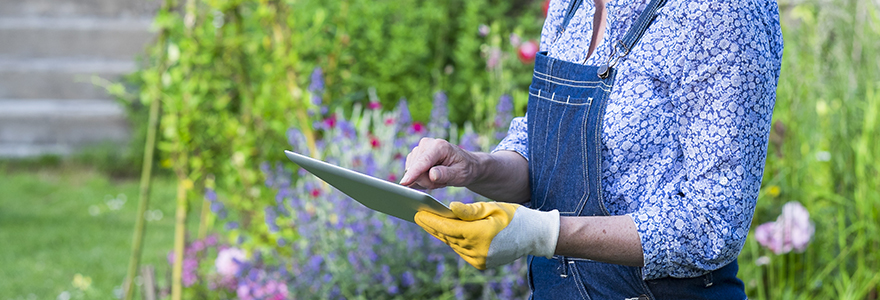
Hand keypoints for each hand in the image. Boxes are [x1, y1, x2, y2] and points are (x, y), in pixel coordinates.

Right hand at [399, 138, 480, 189]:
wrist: (466, 165)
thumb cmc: (465, 169)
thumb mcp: (460, 174)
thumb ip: (446, 174)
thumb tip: (432, 174)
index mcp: (439, 146)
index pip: (423, 162)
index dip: (413, 173)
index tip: (404, 183)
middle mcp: (426, 144)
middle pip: (416, 170)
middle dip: (428, 181)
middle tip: (443, 181)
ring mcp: (419, 150)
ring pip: (412, 173)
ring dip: (425, 181)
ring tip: (440, 178)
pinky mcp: (415, 157)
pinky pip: (411, 174)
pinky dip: (421, 179)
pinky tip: (433, 176)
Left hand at [415, 201, 559, 269]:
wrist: (533, 236)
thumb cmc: (513, 217)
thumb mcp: (492, 208)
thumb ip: (470, 210)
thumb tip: (449, 209)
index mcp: (480, 234)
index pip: (448, 228)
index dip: (431, 221)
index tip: (418, 213)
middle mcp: (477, 250)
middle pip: (447, 237)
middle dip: (432, 226)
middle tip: (418, 215)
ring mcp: (479, 259)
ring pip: (453, 244)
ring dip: (442, 234)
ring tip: (430, 222)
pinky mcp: (481, 263)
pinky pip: (461, 250)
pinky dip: (454, 241)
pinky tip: (446, 232)